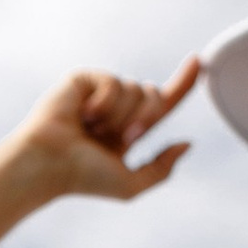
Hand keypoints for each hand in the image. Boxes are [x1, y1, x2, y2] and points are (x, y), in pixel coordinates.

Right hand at [8, 59, 201, 208]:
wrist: (48, 164)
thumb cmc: (83, 178)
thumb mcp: (131, 184)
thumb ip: (162, 168)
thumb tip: (187, 143)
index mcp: (128, 132)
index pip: (163, 105)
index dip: (183, 84)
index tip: (199, 62)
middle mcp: (116, 110)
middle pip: (156, 96)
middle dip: (145, 118)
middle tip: (122, 137)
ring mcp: (100, 93)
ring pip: (137, 89)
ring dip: (121, 116)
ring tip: (92, 129)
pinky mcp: (85, 80)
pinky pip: (114, 82)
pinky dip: (103, 103)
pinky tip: (83, 115)